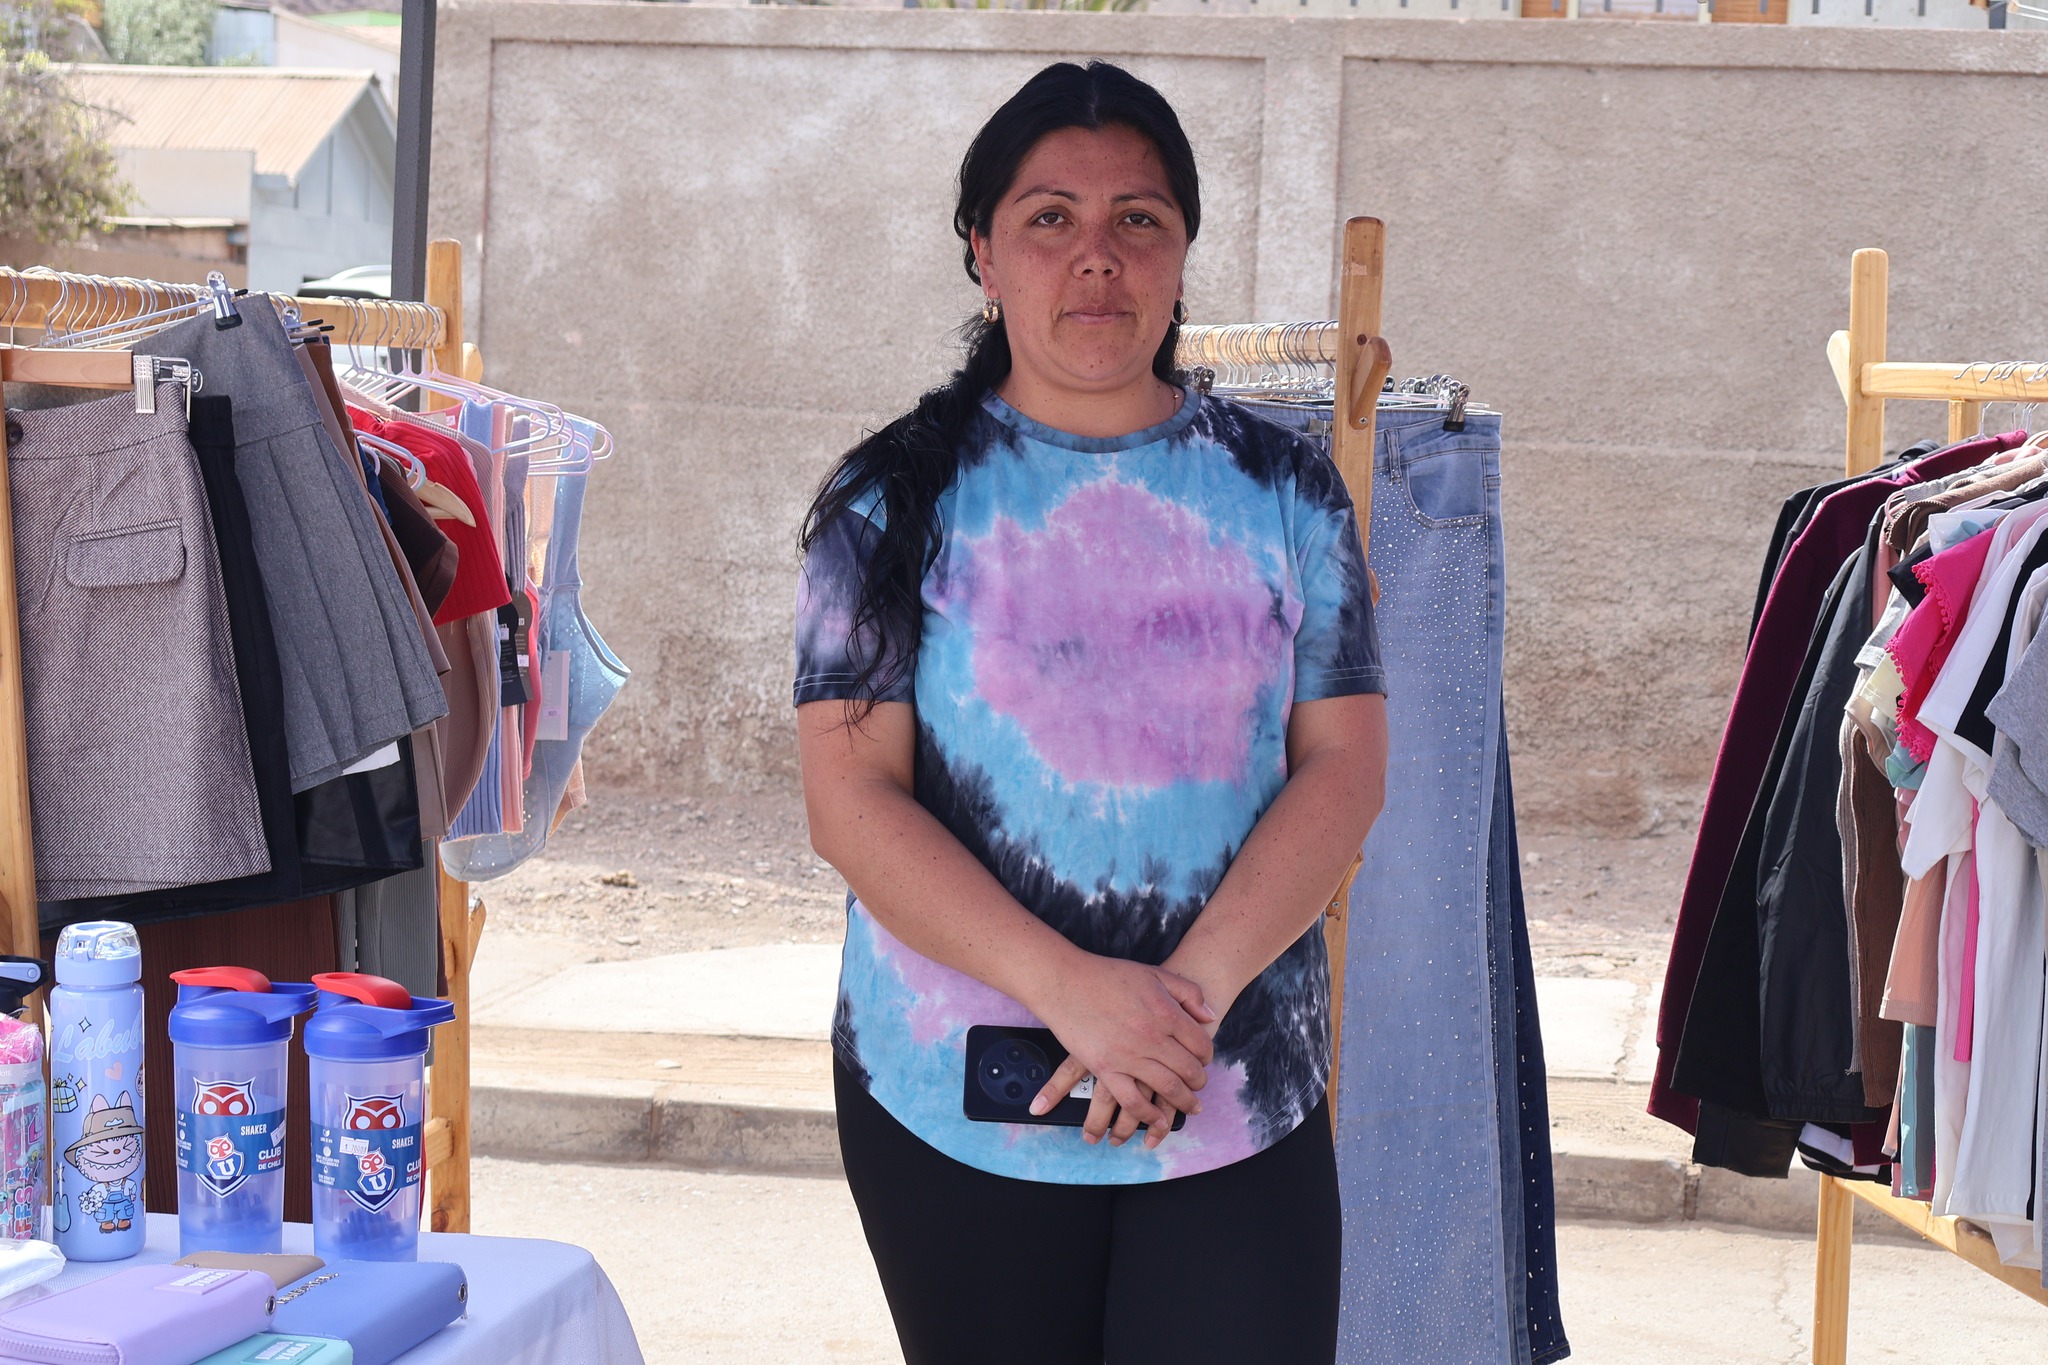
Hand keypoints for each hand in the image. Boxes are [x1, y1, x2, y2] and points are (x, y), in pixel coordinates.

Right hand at [1027, 956, 1215, 1138]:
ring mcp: (1129, 1056)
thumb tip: (1210, 1017)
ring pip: (1167, 1088)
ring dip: (1184, 1102)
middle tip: (1199, 1087)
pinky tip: (1157, 1120)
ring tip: (1190, 1107)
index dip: (1206, 1056)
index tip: (1203, 1060)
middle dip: (1199, 1082)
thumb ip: (1188, 992)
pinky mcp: (1106, 1069)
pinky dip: (1148, 1115)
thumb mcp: (1155, 973)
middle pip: (1189, 1070)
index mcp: (1166, 1013)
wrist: (1066, 981)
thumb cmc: (1109, 975)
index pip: (1201, 1044)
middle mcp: (1152, 1037)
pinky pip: (1132, 1100)